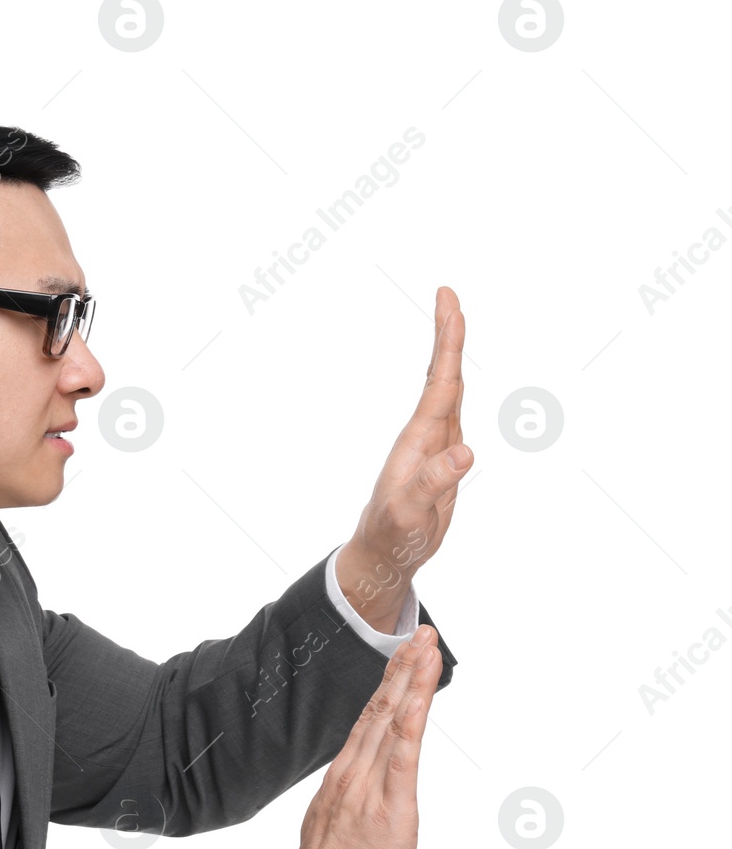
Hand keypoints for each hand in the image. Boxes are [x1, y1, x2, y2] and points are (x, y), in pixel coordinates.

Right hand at [294, 625, 442, 848]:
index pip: (371, 720)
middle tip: (423, 633)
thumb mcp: (334, 827)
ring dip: (412, 679)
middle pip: (382, 709)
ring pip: (393, 720)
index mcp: (344, 777)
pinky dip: (412, 717)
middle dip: (404, 668)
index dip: (389, 685)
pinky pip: (404, 752)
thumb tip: (354, 791)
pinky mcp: (391, 803)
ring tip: (427, 646)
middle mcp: (355, 772)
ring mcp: (371, 784)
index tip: (404, 656)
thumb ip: (346, 801)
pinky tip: (420, 692)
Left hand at [337, 287, 470, 632]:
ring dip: (450, 355)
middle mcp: (425, 434)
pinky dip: (456, 387)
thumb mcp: (411, 513)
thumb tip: (465, 452)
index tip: (449, 305)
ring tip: (452, 320)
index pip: (439, 383)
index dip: (447, 344)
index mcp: (419, 440)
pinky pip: (452, 413)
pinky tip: (455, 376)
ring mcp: (433, 444)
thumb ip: (434, 483)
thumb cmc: (394, 535)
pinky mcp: (441, 458)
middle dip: (447, 336)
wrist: (384, 553)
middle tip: (448, 295)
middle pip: (441, 376)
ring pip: (446, 390)